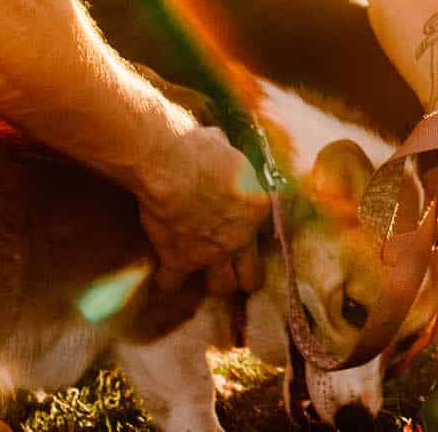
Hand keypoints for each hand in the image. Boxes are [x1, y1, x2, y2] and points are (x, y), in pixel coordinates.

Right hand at [135, 124, 269, 294]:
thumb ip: (236, 168)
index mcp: (259, 208)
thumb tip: (230, 158)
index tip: (249, 229)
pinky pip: (172, 283)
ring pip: (221, 287)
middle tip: (238, 271)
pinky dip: (167, 281)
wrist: (170, 166)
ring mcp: (209, 253)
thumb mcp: (234, 154)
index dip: (258, 232)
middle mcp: (239, 238)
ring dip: (215, 283)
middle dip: (246, 277)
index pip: (271, 232)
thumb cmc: (203, 149)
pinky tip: (165, 277)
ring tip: (208, 276)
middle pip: (251, 276)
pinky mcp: (177, 259)